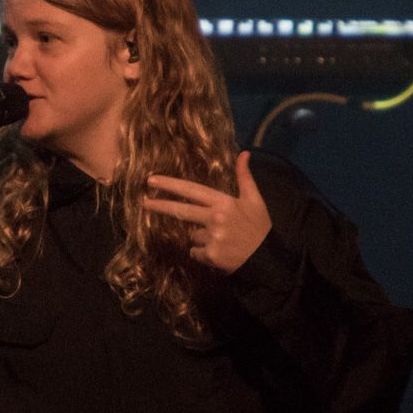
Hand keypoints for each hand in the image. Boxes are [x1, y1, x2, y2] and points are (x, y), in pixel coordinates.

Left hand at [142, 151, 272, 272]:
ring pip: (192, 234)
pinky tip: (219, 252)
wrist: (267, 259)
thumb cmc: (260, 228)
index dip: (170, 185)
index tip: (152, 181)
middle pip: (181, 211)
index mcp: (224, 202)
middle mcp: (215, 218)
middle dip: (160, 206)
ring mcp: (211, 238)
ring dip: (200, 237)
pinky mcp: (209, 255)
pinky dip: (202, 253)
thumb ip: (244, 177)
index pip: (192, 191)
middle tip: (144, 203)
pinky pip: (195, 251)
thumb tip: (243, 153)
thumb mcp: (255, 200)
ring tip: (221, 240)